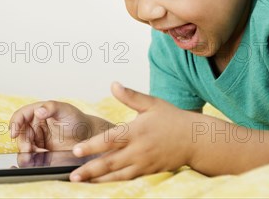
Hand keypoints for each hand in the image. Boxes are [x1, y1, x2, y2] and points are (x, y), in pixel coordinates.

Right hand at [9, 100, 110, 151]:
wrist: (88, 136)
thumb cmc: (76, 119)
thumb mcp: (65, 110)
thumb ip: (51, 107)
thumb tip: (38, 111)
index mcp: (38, 111)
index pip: (20, 115)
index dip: (14, 123)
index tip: (13, 133)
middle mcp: (35, 124)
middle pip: (20, 133)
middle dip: (22, 142)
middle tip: (29, 149)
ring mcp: (38, 138)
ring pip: (24, 145)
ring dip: (26, 151)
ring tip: (37, 154)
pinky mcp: (41, 150)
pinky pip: (32, 155)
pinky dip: (34, 157)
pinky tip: (42, 157)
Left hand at [69, 82, 193, 182]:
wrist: (196, 140)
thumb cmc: (172, 119)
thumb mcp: (152, 103)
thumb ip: (131, 96)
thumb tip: (113, 84)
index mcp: (136, 131)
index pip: (110, 139)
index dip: (92, 145)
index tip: (76, 150)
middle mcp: (139, 149)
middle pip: (110, 161)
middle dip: (90, 169)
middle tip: (73, 175)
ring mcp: (144, 163)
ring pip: (117, 174)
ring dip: (98, 179)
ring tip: (82, 183)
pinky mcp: (149, 172)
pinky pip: (128, 179)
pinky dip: (113, 182)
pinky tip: (101, 184)